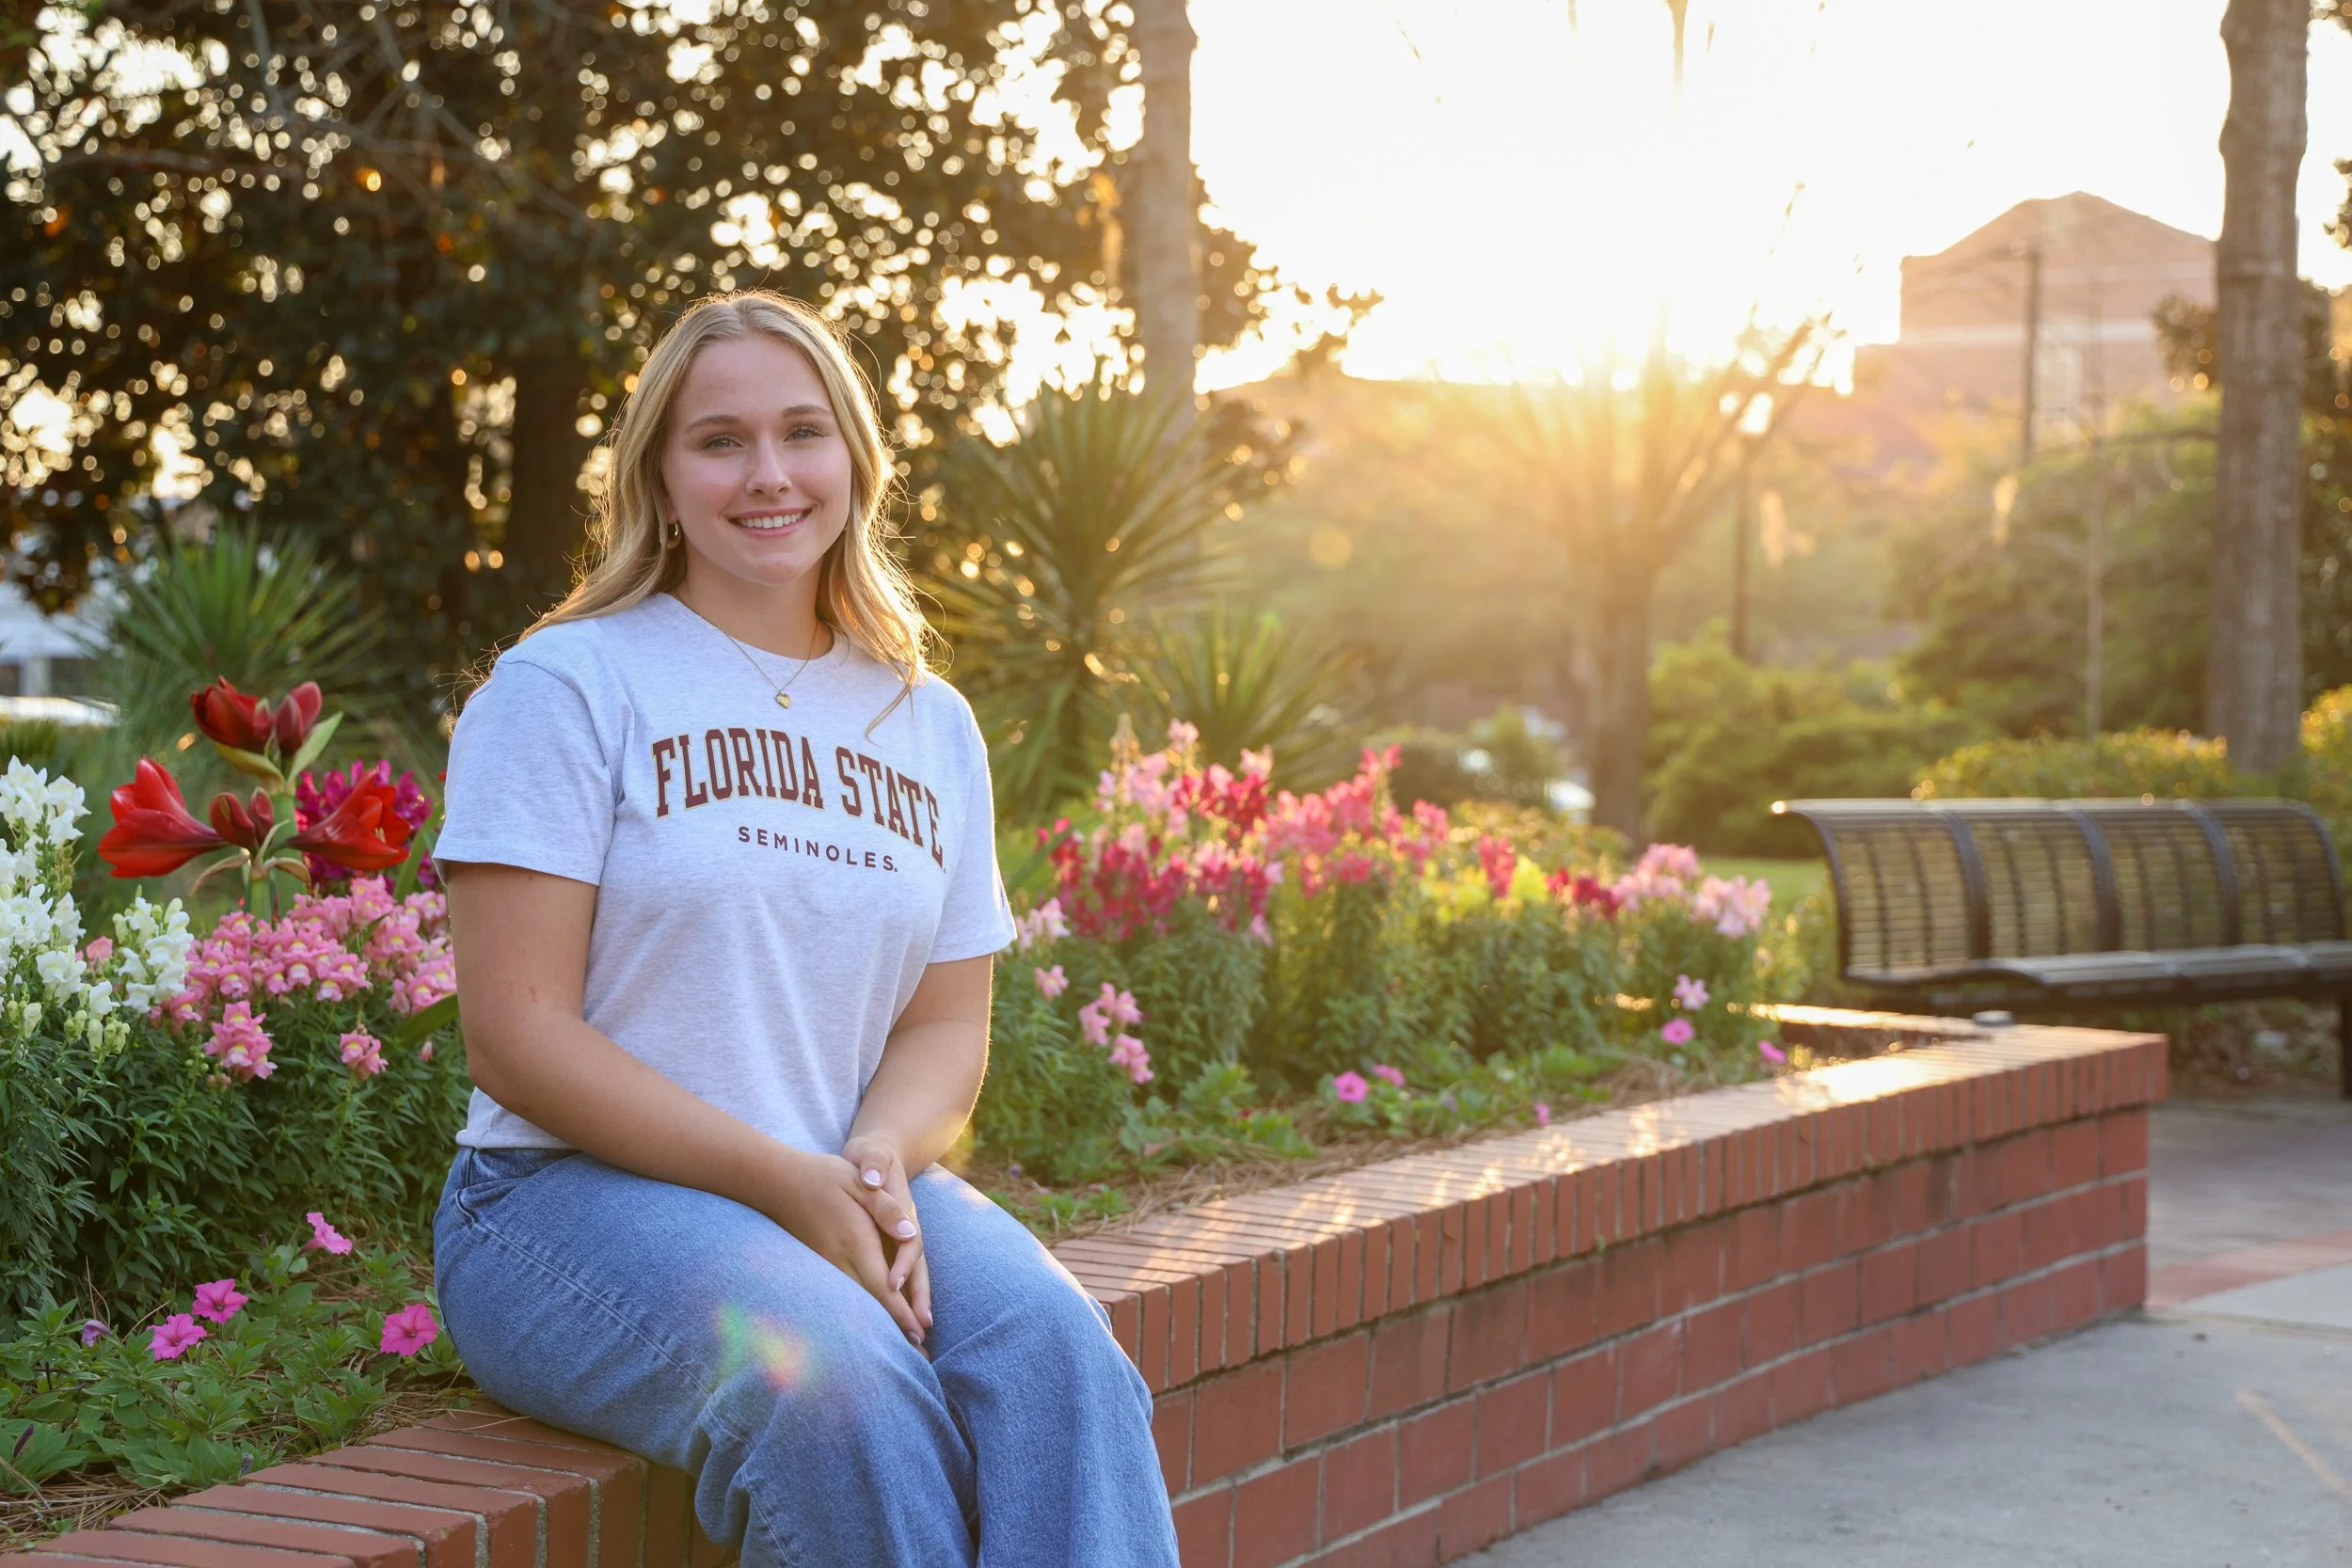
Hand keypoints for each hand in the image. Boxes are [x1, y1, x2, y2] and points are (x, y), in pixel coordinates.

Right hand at [759, 1146, 925, 1344]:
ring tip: (898, 1348)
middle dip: (895, 1329)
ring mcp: (824, 1265)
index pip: (883, 1285)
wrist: (776, 1181)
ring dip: (877, 1325)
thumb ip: (886, 1209)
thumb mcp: (860, 1183)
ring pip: (855, 1303)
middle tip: (919, 1356)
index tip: (919, 1332)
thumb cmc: (825, 1177)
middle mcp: (839, 1260)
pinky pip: (841, 1294)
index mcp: (856, 1241)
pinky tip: (868, 1323)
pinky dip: (858, 1311)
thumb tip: (910, 1233)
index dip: (902, 1312)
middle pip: (871, 1303)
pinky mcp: (816, 1265)